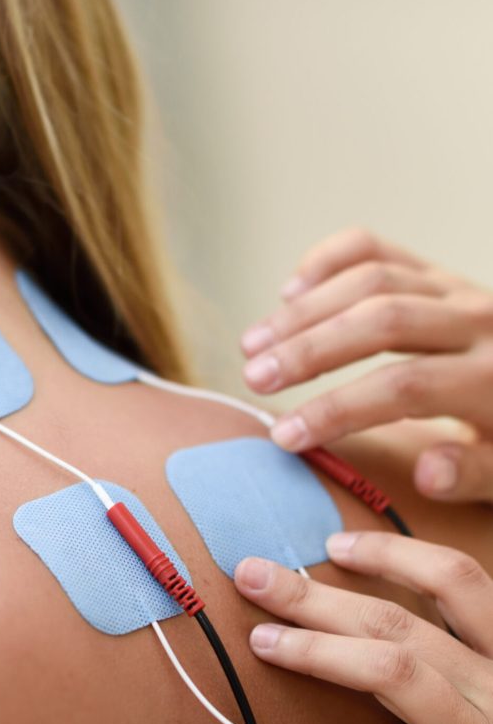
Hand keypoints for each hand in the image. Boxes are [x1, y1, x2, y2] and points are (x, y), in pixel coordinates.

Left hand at [234, 534, 492, 723]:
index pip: (454, 580)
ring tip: (264, 642)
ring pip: (396, 675)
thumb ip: (450, 654)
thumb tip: (360, 616)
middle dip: (317, 596)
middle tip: (255, 577)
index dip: (392, 555)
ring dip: (320, 653)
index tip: (333, 545)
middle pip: (397, 623)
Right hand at [241, 228, 492, 502]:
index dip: (339, 409)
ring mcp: (454, 288)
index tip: (286, 437)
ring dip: (304, 311)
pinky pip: (376, 248)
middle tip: (254, 379)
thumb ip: (474, 474)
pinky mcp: (434, 271)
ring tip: (252, 344)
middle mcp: (478, 321)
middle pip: (382, 320)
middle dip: (309, 351)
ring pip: (372, 279)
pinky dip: (327, 260)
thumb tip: (426, 471)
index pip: (406, 387)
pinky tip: (288, 291)